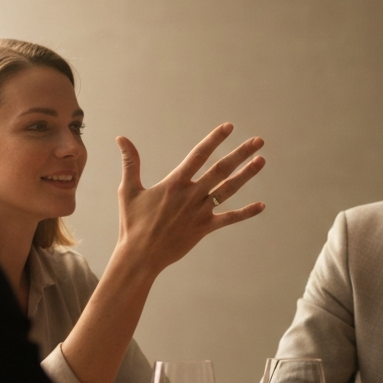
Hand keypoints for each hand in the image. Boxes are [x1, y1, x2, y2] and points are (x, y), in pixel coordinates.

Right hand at [115, 125, 264, 277]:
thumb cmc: (132, 223)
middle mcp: (191, 195)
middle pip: (221, 169)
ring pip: (228, 189)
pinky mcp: (204, 228)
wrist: (139, 256)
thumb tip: (121, 138)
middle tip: (258, 141)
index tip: (229, 127)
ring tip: (262, 160)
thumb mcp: (128, 190)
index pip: (198, 155)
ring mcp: (200, 212)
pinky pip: (229, 218)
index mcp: (174, 183)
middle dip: (240, 153)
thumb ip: (130, 162)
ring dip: (246, 175)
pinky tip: (262, 205)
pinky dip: (246, 213)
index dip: (214, 140)